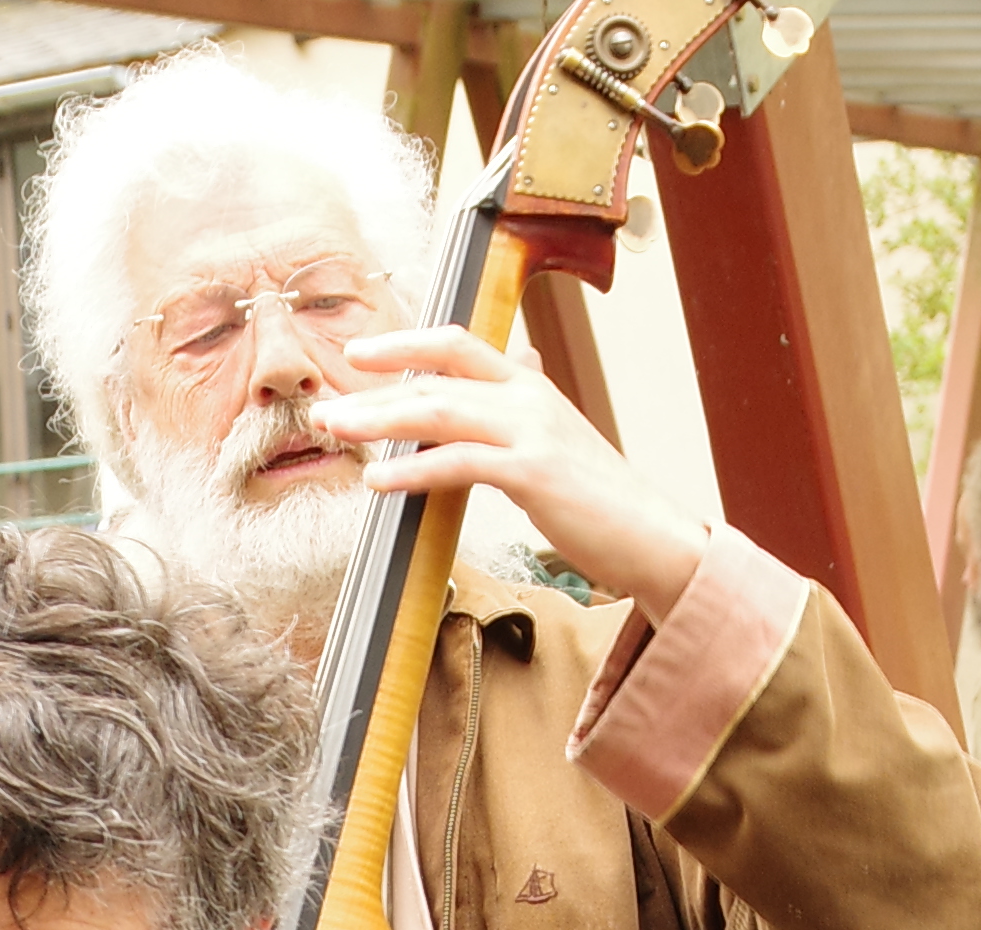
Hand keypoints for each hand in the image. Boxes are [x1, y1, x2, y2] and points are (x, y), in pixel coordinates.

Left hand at [302, 322, 709, 613]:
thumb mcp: (559, 440)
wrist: (652, 535)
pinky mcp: (532, 473)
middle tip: (328, 407)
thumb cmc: (600, 499)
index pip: (458, 344)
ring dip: (380, 422)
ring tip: (337, 431)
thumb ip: (528, 408)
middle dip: (375, 390)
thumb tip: (520, 363)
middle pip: (437, 376)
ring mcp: (532, 432)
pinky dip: (412, 470)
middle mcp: (529, 397)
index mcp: (531, 384)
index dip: (406, 343)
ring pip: (440, 412)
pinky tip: (379, 481)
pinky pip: (458, 463)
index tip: (361, 353)